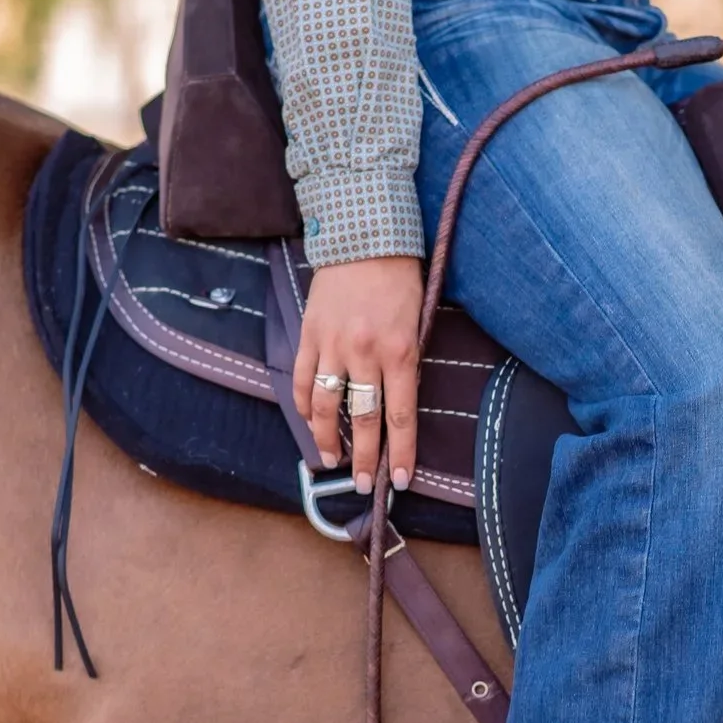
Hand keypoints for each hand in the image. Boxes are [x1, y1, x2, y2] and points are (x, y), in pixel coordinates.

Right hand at [294, 254, 423, 493]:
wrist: (363, 236)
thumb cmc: (400, 277)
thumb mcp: (418, 320)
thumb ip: (408, 360)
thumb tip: (399, 403)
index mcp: (400, 351)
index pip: (401, 415)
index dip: (400, 452)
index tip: (399, 480)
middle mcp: (365, 353)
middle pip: (364, 419)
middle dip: (366, 458)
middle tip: (366, 485)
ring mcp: (333, 345)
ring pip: (327, 406)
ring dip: (328, 439)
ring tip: (332, 460)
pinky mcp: (310, 335)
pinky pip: (303, 380)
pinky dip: (305, 406)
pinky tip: (311, 422)